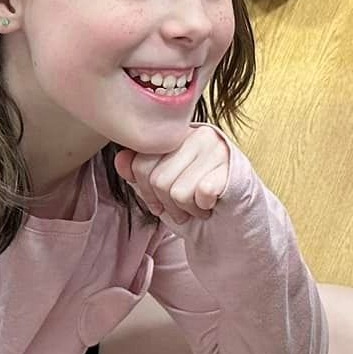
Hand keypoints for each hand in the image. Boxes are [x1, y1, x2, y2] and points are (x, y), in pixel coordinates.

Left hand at [115, 126, 231, 224]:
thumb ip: (139, 172)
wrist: (231, 218)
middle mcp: (198, 134)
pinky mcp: (232, 167)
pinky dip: (202, 207)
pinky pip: (201, 193)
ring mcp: (217, 148)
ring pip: (178, 191)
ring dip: (186, 209)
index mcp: (178, 135)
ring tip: (198, 206)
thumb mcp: (160, 187)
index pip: (141, 162)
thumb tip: (121, 158)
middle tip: (183, 206)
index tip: (160, 200)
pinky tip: (210, 204)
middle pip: (158, 179)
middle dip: (167, 204)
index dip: (146, 191)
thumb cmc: (194, 200)